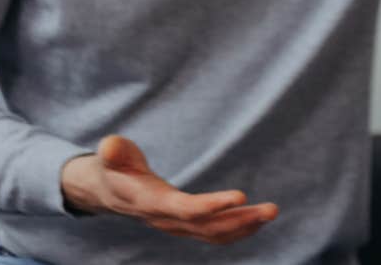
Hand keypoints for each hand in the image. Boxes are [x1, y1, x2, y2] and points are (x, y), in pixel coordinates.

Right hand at [60, 135, 277, 244]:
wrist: (108, 192)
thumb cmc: (115, 168)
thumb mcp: (112, 156)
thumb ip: (114, 152)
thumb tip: (110, 145)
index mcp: (150, 202)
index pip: (183, 209)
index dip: (211, 206)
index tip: (241, 196)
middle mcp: (165, 220)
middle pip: (206, 227)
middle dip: (241, 219)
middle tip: (272, 209)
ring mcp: (176, 226)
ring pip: (214, 233)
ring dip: (245, 226)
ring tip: (271, 212)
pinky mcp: (185, 226)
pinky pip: (214, 235)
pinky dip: (238, 230)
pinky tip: (257, 220)